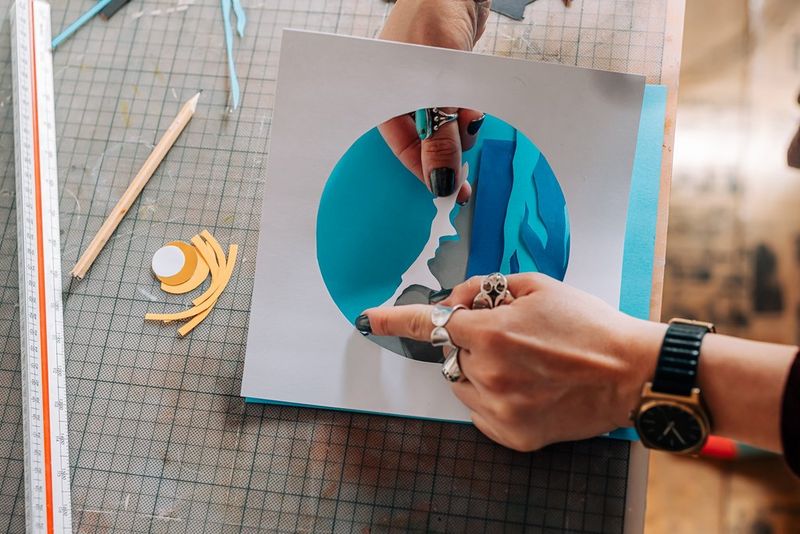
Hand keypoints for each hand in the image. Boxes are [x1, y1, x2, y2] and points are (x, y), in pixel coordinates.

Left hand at [361, 273, 665, 450]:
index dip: (396, 320)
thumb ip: (487, 288)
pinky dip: (492, 395)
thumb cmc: (589, 325)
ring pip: (462, 382)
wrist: (630, 372)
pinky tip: (527, 385)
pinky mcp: (512, 435)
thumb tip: (459, 300)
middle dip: (471, 339)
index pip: (433, 323)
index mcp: (494, 334)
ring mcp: (500, 409)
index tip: (369, 319)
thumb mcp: (539, 287)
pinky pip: (479, 410)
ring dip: (479, 368)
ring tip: (524, 362)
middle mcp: (490, 374)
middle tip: (510, 334)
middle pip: (453, 352)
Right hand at [378, 0, 491, 201]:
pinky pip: (457, 111)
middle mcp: (402, 100)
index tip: (454, 193)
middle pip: (426, 144)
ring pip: (447, 128)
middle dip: (451, 148)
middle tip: (470, 159)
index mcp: (384, 102)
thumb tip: (442, 183)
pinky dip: (469, 112)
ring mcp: (424, 91)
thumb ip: (440, 139)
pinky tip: (476, 107)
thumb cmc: (434, 23)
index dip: (429, 174)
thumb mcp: (439, 88)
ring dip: (465, 127)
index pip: (405, 152)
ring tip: (474, 112)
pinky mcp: (445, 84)